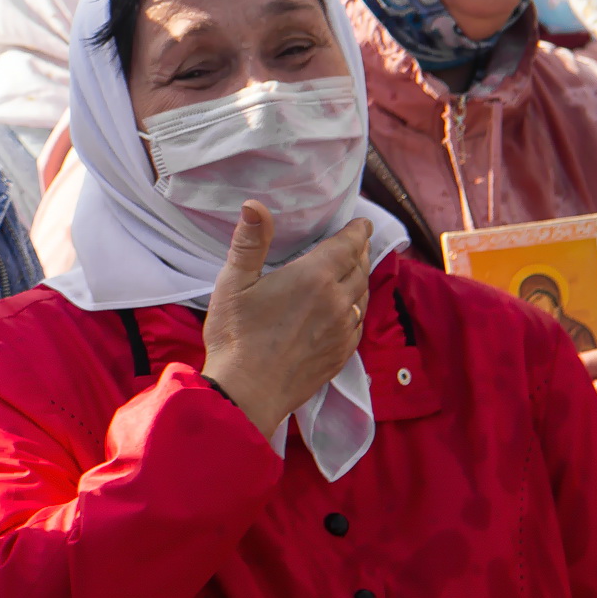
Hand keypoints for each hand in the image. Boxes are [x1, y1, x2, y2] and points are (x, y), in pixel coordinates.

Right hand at [200, 202, 373, 436]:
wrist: (247, 392)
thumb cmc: (235, 335)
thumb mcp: (233, 283)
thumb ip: (249, 242)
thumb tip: (254, 205)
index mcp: (314, 277)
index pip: (348, 245)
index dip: (356, 231)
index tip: (360, 222)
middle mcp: (338, 301)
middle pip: (360, 267)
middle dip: (359, 251)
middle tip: (356, 243)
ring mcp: (344, 330)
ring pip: (363, 295)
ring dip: (360, 279)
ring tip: (352, 271)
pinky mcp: (342, 353)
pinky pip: (359, 322)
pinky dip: (357, 308)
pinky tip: (346, 309)